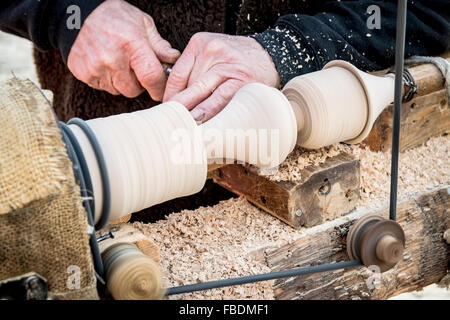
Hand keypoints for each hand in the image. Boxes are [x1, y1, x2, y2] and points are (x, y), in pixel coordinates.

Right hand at [67, 0, 179, 99]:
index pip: (151, 77)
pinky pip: (103, 87)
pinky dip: (108, 80)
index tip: (160, 90)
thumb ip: (159, 44)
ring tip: (120, 63)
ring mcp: (96, 68)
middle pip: (134, 90)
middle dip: (139, 83)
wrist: (77, 14)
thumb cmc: (114, 16)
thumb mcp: (142, 23)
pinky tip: (106, 64)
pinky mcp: (84, 74)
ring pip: (118, 90)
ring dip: (123, 82)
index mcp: (132, 45)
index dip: (159, 88)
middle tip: (136, 69)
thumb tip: (172, 59)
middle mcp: (113, 59)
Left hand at [163, 33, 279, 121]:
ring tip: (182, 124)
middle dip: (179, 106)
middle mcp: (212, 51)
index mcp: (200, 43)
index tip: (167, 108)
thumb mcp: (212, 53)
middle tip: (171, 121)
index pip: (177, 73)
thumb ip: (194, 68)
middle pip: (188, 84)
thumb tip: (174, 96)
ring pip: (201, 91)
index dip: (170, 94)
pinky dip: (209, 110)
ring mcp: (227, 65)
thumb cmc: (236, 60)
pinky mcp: (240, 79)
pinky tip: (200, 120)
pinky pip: (220, 98)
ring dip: (191, 110)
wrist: (269, 55)